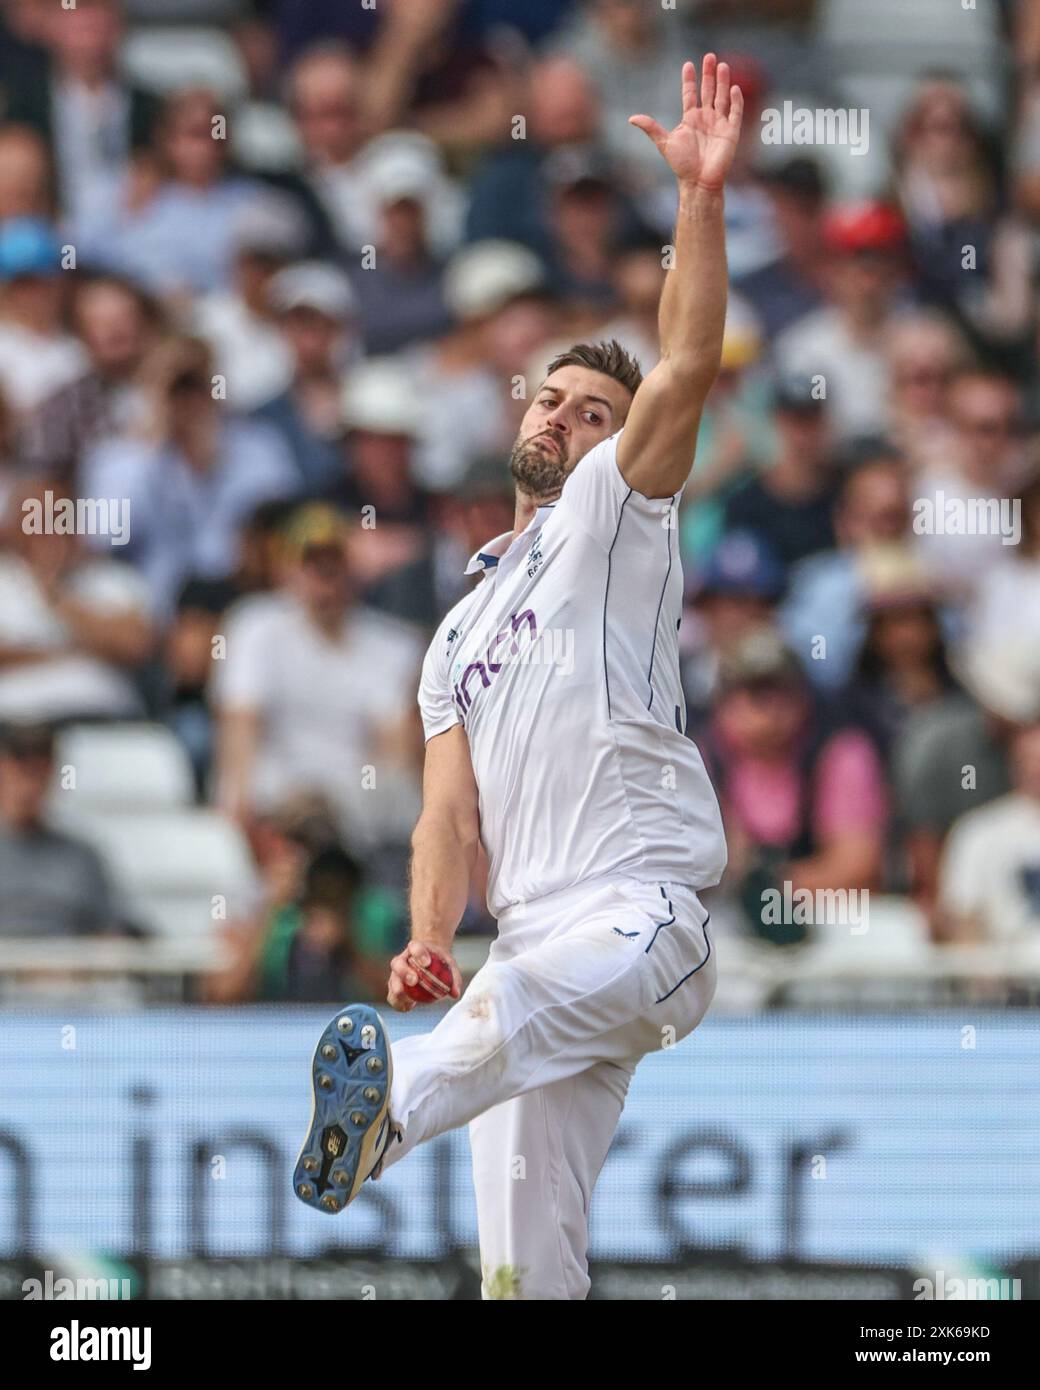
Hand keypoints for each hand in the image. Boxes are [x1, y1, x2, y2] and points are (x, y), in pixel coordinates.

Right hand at [387, 941, 461, 1012]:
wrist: (428, 961)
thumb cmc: (439, 962)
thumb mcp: (449, 965)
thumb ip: (453, 978)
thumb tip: (455, 993)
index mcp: (415, 948)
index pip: (415, 947)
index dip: (419, 953)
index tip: (427, 963)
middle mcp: (402, 959)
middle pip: (398, 964)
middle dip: (404, 972)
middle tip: (414, 981)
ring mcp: (396, 973)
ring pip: (392, 980)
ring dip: (398, 990)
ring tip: (409, 1000)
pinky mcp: (394, 986)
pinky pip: (392, 995)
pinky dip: (398, 1002)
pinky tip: (408, 1008)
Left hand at [629, 55, 742, 192]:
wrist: (698, 181)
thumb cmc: (682, 165)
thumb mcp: (664, 143)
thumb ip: (651, 128)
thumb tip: (631, 118)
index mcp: (690, 119)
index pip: (691, 94)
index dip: (689, 80)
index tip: (688, 64)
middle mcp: (706, 118)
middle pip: (708, 91)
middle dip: (709, 74)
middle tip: (709, 56)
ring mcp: (719, 124)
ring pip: (722, 97)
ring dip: (722, 81)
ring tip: (722, 65)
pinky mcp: (731, 132)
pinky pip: (735, 113)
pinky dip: (735, 101)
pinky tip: (733, 88)